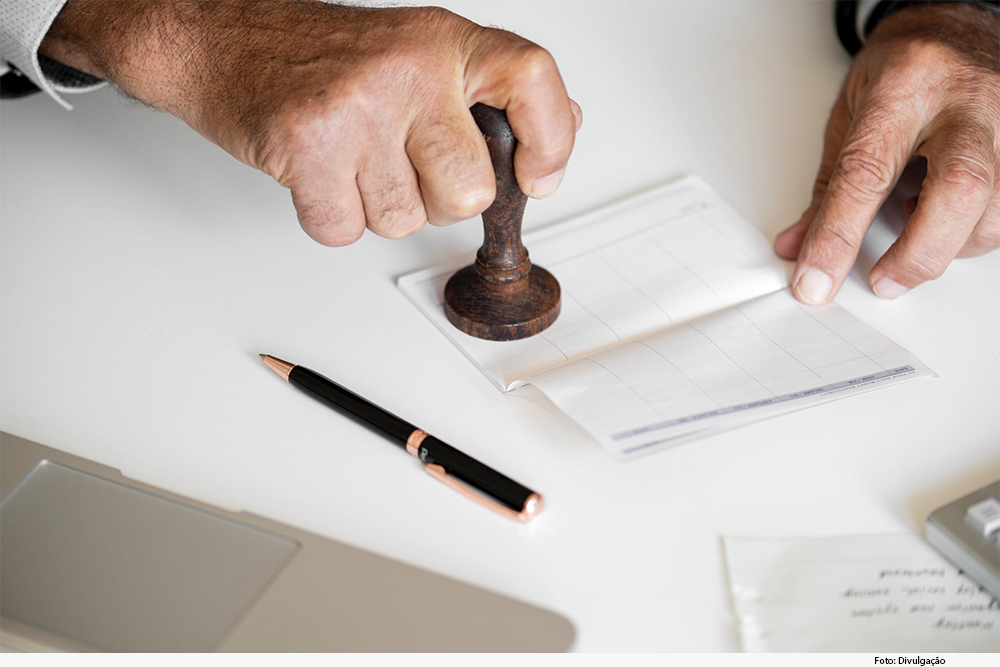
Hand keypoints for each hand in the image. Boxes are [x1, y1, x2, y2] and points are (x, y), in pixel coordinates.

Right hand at [39, 0, 581, 245]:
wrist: (220, 39)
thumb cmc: (319, 54)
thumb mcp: (418, 50)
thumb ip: (486, 92)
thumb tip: (562, 128)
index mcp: (443, 41)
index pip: (532, 79)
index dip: (552, 140)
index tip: (537, 177)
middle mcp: (408, 68)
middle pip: (469, 191)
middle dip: (438, 201)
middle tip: (401, 166)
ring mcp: (358, 106)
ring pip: (404, 221)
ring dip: (376, 207)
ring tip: (349, 158)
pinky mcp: (308, 146)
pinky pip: (346, 230)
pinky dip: (331, 217)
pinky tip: (317, 173)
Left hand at [774, 3, 998, 302]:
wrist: (959, 20)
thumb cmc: (906, 64)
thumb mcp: (851, 111)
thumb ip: (828, 184)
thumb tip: (798, 247)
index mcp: (907, 83)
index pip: (867, 171)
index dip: (838, 234)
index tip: (815, 279)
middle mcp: (970, 97)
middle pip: (957, 190)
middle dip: (918, 253)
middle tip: (883, 281)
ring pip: (994, 211)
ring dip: (948, 245)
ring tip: (918, 233)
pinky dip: (975, 232)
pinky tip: (950, 219)